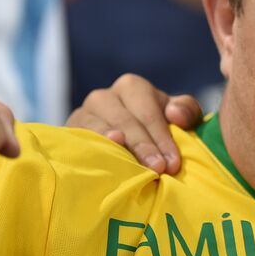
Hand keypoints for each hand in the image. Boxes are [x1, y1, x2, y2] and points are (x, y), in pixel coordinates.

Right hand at [66, 73, 201, 173]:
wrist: (115, 146)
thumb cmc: (152, 130)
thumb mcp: (172, 118)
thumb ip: (186, 111)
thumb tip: (175, 115)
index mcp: (132, 87)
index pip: (148, 111)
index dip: (162, 137)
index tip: (172, 163)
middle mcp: (104, 96)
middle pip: (125, 119)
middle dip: (144, 145)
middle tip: (158, 168)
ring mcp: (83, 114)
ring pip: (99, 128)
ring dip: (117, 148)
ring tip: (127, 162)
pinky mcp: (68, 132)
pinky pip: (78, 140)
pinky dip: (91, 150)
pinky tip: (100, 158)